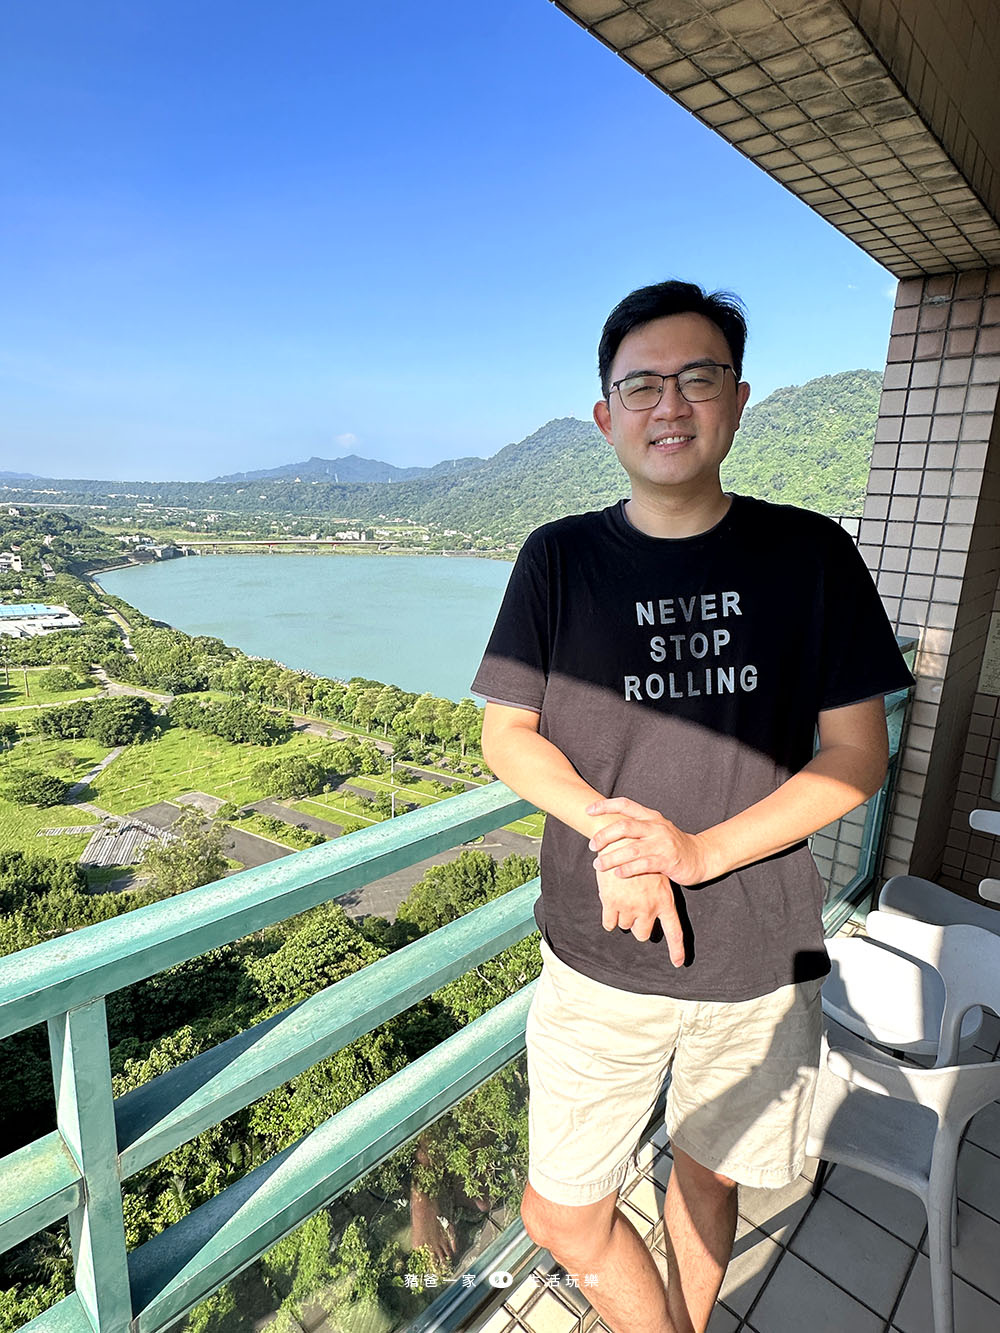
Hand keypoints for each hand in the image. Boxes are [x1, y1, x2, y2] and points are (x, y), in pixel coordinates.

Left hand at [587, 797, 711, 886]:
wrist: (700, 857)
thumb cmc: (672, 845)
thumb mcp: (656, 830)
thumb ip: (637, 827)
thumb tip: (607, 828)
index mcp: (651, 817)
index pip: (625, 804)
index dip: (605, 805)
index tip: (588, 810)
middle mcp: (656, 827)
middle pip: (624, 826)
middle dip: (604, 835)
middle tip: (591, 846)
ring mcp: (662, 843)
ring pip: (631, 849)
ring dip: (611, 857)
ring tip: (598, 864)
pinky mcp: (667, 860)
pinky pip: (643, 864)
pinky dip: (627, 869)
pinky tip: (617, 874)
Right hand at [595, 863, 684, 965]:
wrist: (622, 840)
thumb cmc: (642, 856)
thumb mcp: (658, 875)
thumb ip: (658, 897)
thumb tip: (652, 915)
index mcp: (665, 901)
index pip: (674, 931)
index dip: (676, 949)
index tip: (677, 963)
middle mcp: (648, 908)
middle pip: (642, 933)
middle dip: (638, 925)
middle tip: (634, 909)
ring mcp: (630, 906)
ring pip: (624, 926)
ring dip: (622, 916)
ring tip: (622, 896)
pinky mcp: (611, 903)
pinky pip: (609, 923)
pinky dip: (609, 918)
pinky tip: (610, 904)